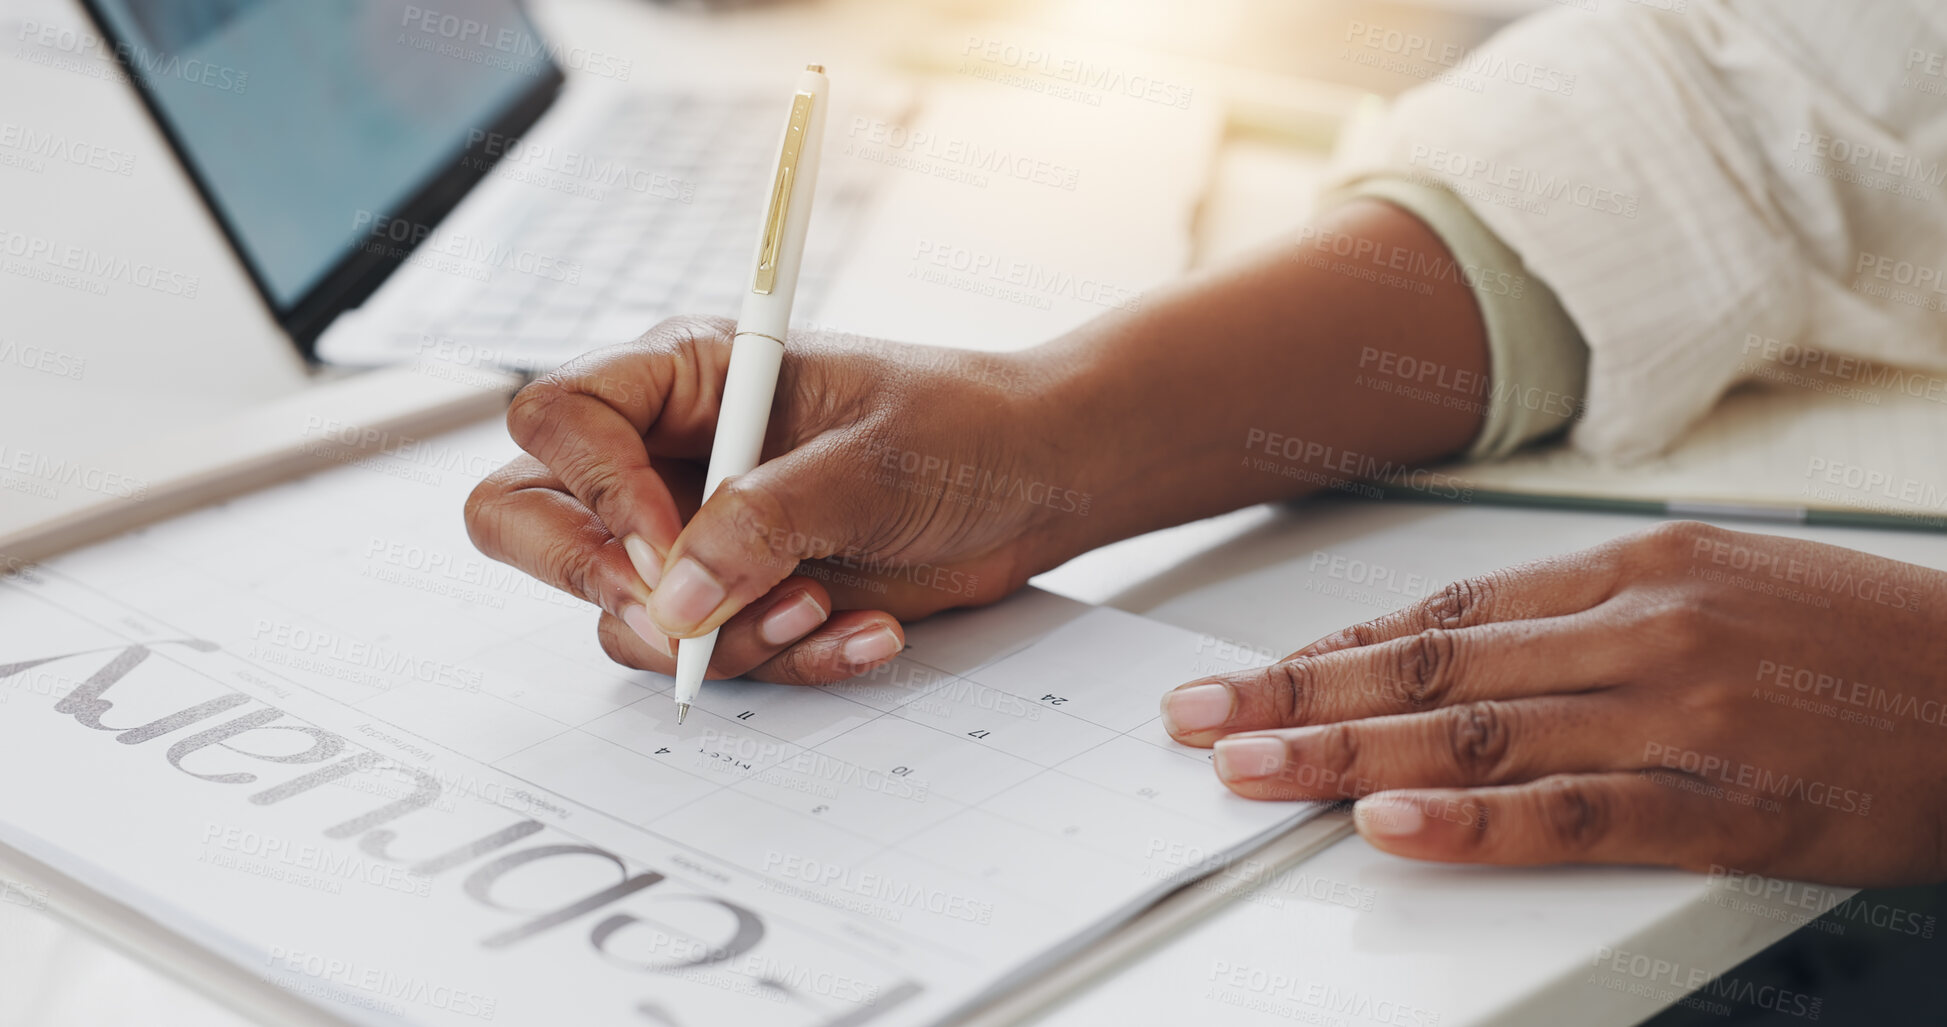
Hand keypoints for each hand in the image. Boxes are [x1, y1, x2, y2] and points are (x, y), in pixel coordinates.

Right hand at [464, 316, 1089, 683]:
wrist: (1036, 483)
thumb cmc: (963, 430)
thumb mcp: (873, 463)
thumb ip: (767, 520)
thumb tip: (676, 597)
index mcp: (687, 375)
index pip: (559, 418)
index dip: (593, 489)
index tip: (663, 549)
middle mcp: (667, 454)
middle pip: (527, 518)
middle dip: (594, 579)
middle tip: (681, 616)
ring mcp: (691, 534)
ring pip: (623, 613)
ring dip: (722, 634)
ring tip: (825, 605)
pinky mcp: (733, 599)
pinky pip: (705, 657)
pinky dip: (779, 662)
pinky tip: (858, 632)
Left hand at [1159, 521, 1946, 885]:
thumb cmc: (1860, 642)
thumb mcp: (1718, 586)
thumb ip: (1592, 615)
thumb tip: (1463, 646)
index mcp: (1635, 570)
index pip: (1444, 614)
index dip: (1333, 649)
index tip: (1249, 674)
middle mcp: (1643, 628)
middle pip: (1432, 668)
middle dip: (1299, 696)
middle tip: (1201, 721)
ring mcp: (1684, 712)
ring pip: (1479, 734)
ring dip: (1347, 753)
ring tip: (1250, 770)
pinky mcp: (1732, 798)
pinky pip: (1581, 814)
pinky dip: (1478, 822)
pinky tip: (1395, 826)